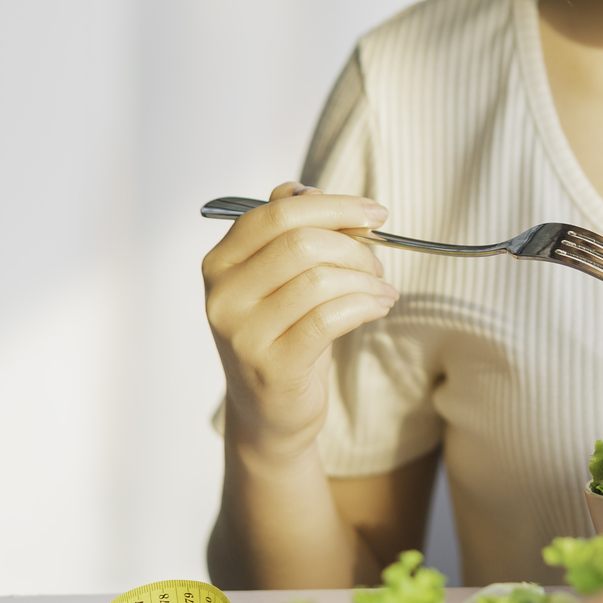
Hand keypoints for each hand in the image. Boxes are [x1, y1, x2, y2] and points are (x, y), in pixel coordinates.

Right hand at [201, 182, 396, 463]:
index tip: (376, 213)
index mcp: (221, 262)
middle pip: (301, 242)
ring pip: (320, 279)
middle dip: (354, 246)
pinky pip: (330, 318)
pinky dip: (365, 305)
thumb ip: (289, 230)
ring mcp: (242, 333)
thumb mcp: (279, 278)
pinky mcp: (272, 366)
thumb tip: (309, 190)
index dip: (333, 206)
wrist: (270, 412)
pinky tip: (380, 305)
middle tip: (377, 262)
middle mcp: (223, 295)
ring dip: (365, 278)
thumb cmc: (283, 334)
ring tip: (382, 288)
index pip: (277, 213)